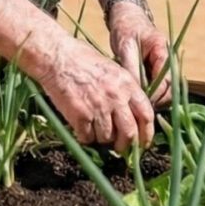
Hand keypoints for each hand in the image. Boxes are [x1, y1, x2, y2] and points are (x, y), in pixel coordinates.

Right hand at [36, 38, 153, 153]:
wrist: (58, 56)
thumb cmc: (83, 60)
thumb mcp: (113, 70)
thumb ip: (125, 92)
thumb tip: (131, 117)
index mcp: (127, 84)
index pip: (147, 115)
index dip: (146, 134)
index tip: (143, 143)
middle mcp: (116, 97)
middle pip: (129, 133)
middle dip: (125, 145)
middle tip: (119, 148)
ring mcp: (98, 106)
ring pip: (107, 138)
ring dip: (102, 139)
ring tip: (94, 130)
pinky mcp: (80, 115)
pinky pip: (87, 137)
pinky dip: (84, 137)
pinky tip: (81, 127)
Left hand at [107, 0, 171, 106]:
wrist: (128, 19)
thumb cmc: (127, 30)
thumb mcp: (126, 46)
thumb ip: (132, 68)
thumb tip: (136, 91)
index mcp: (164, 53)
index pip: (165, 83)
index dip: (153, 96)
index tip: (137, 103)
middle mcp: (170, 62)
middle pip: (170, 91)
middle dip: (155, 101)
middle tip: (136, 108)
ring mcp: (167, 68)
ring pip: (167, 93)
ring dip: (154, 101)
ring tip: (135, 105)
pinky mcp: (160, 73)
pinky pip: (161, 90)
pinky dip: (152, 96)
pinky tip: (137, 99)